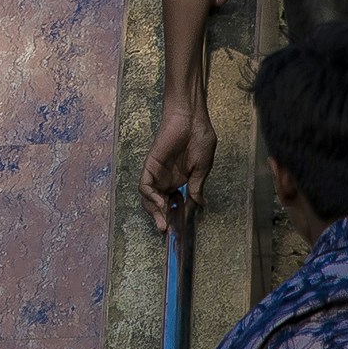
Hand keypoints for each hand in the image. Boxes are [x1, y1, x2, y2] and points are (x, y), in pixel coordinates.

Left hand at [140, 97, 214, 229]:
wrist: (191, 117)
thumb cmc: (200, 137)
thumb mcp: (202, 167)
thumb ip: (197, 186)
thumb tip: (199, 204)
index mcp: (181, 180)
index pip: (174, 203)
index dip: (176, 216)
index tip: (179, 230)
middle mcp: (168, 179)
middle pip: (159, 204)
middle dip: (162, 218)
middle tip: (167, 231)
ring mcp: (158, 172)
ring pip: (149, 198)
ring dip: (154, 212)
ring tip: (163, 223)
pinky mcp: (151, 165)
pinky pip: (145, 185)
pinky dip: (150, 196)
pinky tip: (161, 203)